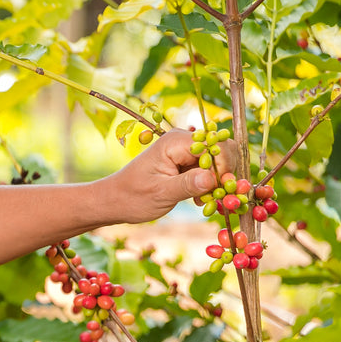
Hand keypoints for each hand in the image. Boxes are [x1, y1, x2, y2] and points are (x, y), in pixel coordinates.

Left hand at [103, 129, 224, 223]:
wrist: (116, 201)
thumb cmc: (132, 197)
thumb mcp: (160, 193)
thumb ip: (187, 185)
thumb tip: (212, 179)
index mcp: (175, 142)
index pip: (216, 145)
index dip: (224, 166)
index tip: (221, 188)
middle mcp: (183, 141)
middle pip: (222, 150)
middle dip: (224, 173)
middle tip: (215, 196)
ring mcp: (185, 152)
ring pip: (219, 161)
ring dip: (217, 181)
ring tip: (203, 200)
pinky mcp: (186, 163)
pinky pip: (209, 170)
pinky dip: (210, 185)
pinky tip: (199, 199)